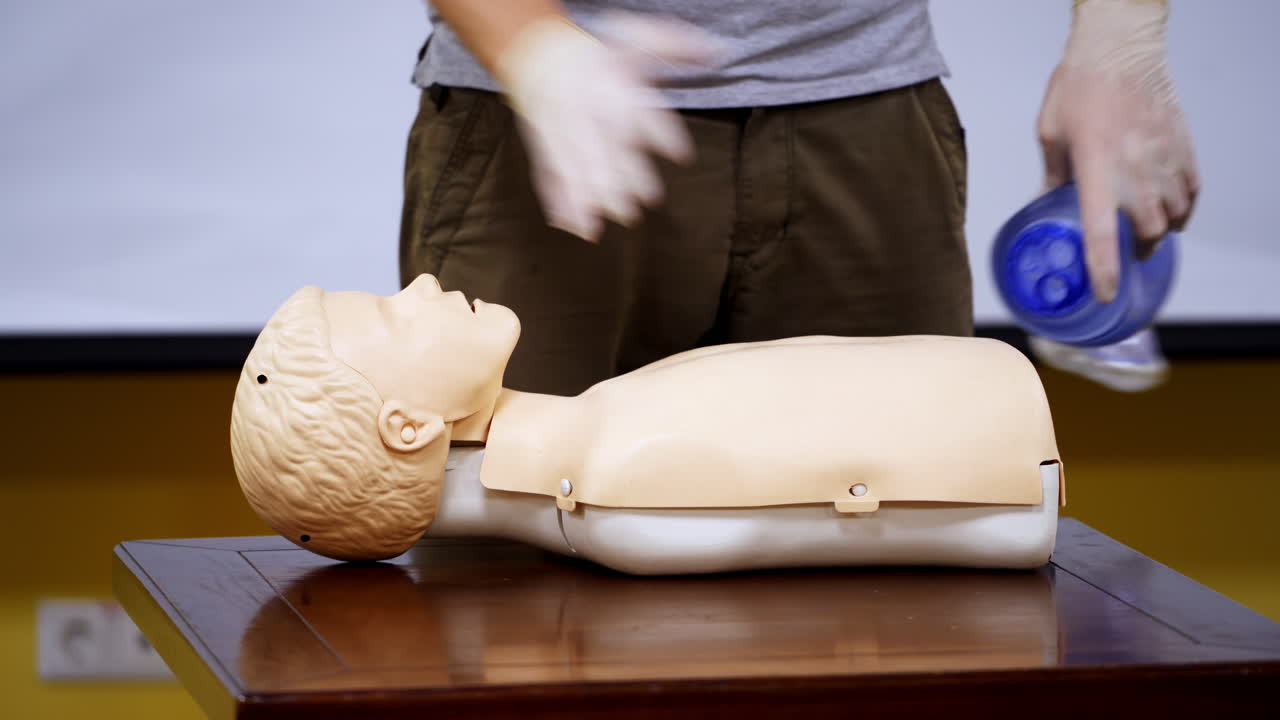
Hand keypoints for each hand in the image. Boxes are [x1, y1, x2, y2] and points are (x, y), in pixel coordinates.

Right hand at [496, 13, 714, 240]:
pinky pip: (550, 174)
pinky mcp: (546, 148)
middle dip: (621, 175)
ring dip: (592, 196)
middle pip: (604, 145)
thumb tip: (717, 51)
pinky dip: (560, 201)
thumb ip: (676, 48)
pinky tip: (573, 225)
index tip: (682, 154)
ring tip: (611, 222)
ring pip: (576, 165)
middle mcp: (586, 109)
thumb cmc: (598, 55)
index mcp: (610, 83)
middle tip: (644, 202)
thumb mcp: (638, 41)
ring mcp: (563, 131)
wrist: (537, 52)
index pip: (637, 108)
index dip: (661, 131)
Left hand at [1036, 0, 1197, 301]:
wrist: (1120, 48)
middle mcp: (1135, 168)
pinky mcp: (1182, 145)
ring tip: (1148, 235)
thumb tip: (1045, 203)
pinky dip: (1184, 208)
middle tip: (1127, 258)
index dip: (1104, 269)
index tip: (1105, 294)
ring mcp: (1163, 157)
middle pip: (1148, 231)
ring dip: (1162, 232)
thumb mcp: (1050, 133)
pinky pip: (1191, 190)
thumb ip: (1052, 174)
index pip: (1102, 232)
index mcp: (1096, 168)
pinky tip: (1172, 211)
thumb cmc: (1080, 86)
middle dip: (1138, 253)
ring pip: (1173, 215)